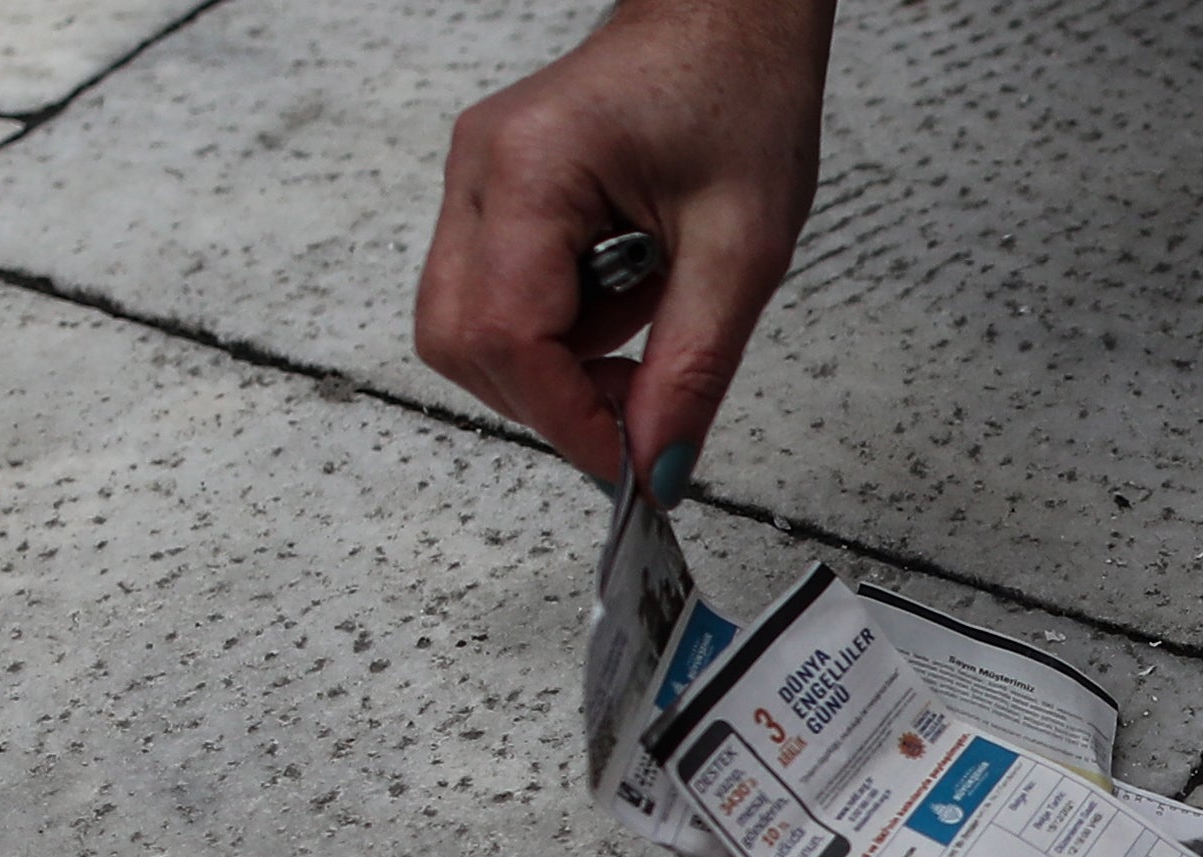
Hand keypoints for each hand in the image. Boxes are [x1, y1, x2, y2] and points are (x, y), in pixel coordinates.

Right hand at [416, 0, 833, 496]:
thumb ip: (694, 367)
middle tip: (639, 402)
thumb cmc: (739, 90)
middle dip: (547, 396)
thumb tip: (657, 466)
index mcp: (531, 168)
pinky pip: (497, 294)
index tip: (627, 460)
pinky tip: (628, 289)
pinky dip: (560, 326)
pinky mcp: (496, 193)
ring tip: (648, 314)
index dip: (564, 415)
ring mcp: (477, 179)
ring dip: (557, 360)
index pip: (506, 334)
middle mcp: (480, 170)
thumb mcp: (742, 249)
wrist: (731, 17)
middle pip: (460, 339)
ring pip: (470, 325)